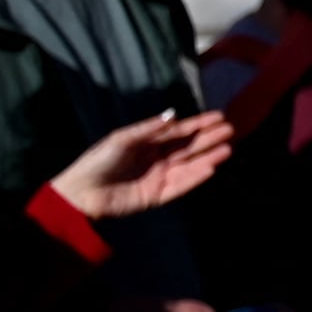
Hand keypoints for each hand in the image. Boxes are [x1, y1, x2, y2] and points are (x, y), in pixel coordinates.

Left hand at [51, 109, 232, 223]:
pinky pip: (181, 185)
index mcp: (147, 143)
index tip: (219, 116)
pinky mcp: (157, 196)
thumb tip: (174, 115)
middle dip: (208, 138)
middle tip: (230, 129)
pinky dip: (196, 177)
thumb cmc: (97, 162)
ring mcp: (158, 177)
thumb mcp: (121, 139)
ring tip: (228, 148)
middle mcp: (156, 159)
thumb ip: (149, 129)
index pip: (178, 131)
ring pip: (189, 165)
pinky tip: (212, 168)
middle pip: (188, 147)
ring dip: (208, 157)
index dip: (198, 123)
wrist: (81, 194)